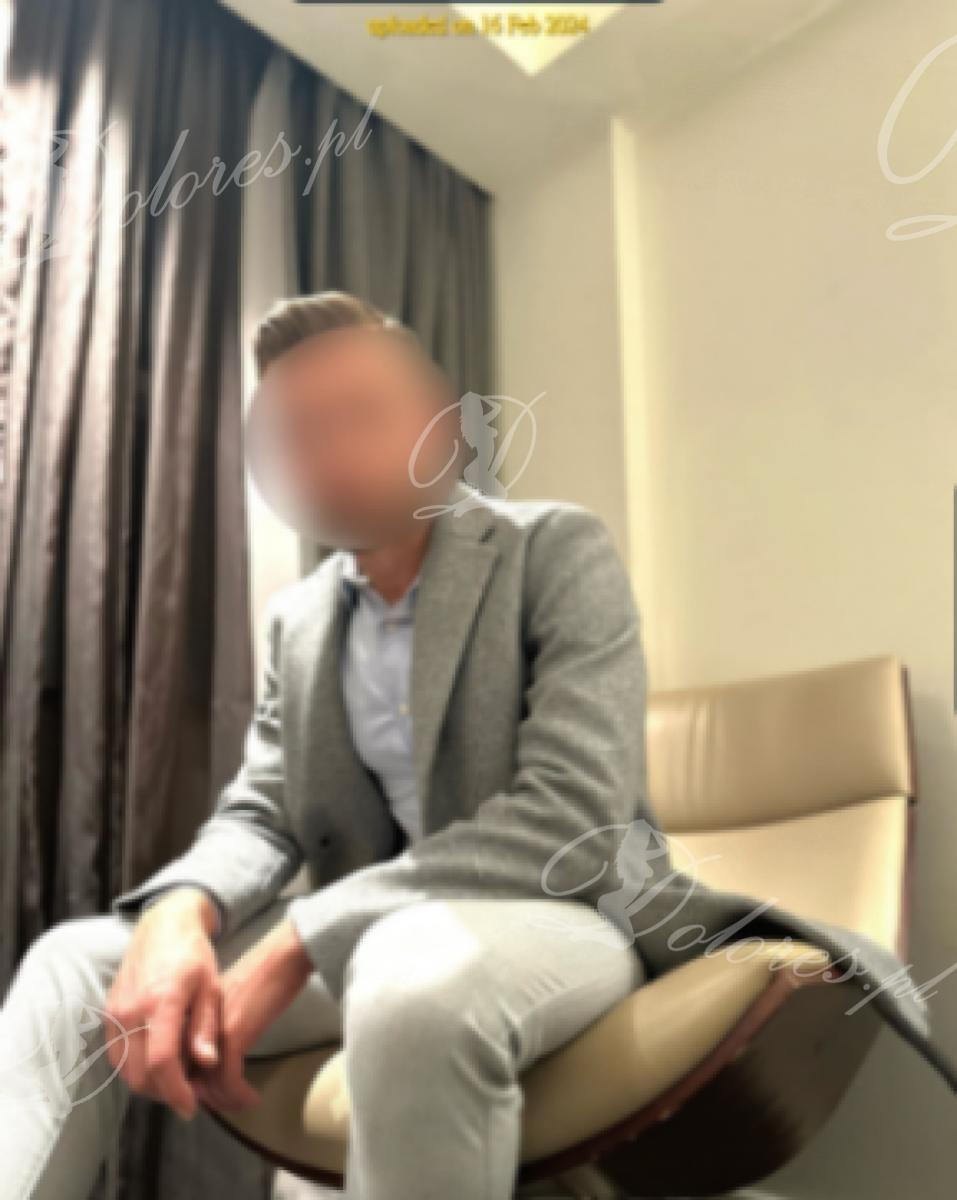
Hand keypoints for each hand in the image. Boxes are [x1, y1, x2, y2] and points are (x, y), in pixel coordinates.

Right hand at [103, 887, 222, 1119]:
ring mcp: (115, 1012)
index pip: (161, 1063)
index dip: (176, 1092)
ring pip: (124, 1070)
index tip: (191, 1107)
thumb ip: (206, 1027)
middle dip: (164, 1093)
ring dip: (148, 1084)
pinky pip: (117, 1055)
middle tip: (188, 1094)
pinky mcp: (108, 1013)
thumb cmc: (194, 955)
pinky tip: (158, 1062)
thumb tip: (207, 1064)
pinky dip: (135, 1068)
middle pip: (139, 1074)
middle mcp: (131, 1010)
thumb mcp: (211, 987)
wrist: (163, 925)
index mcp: (161, 1002)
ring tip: (176, 1079)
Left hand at [189, 916, 312, 1113]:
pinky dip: (240, 1095)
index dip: (192, 1082)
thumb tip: (212, 1054)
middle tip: (227, 1103)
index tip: (209, 1092)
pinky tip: (252, 1098)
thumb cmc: (263, 974)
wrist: (282, 956)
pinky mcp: (234, 1035)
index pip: (180, 1060)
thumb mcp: (228, 1000)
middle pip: (189, 1075)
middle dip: (207, 1097)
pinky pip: (229, 1080)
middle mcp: (195, 1025)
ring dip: (225, 1100)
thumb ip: (214, 1024)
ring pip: (207, 1083)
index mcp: (192, 1016)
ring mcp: (212, 1030)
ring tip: (241, 1103)